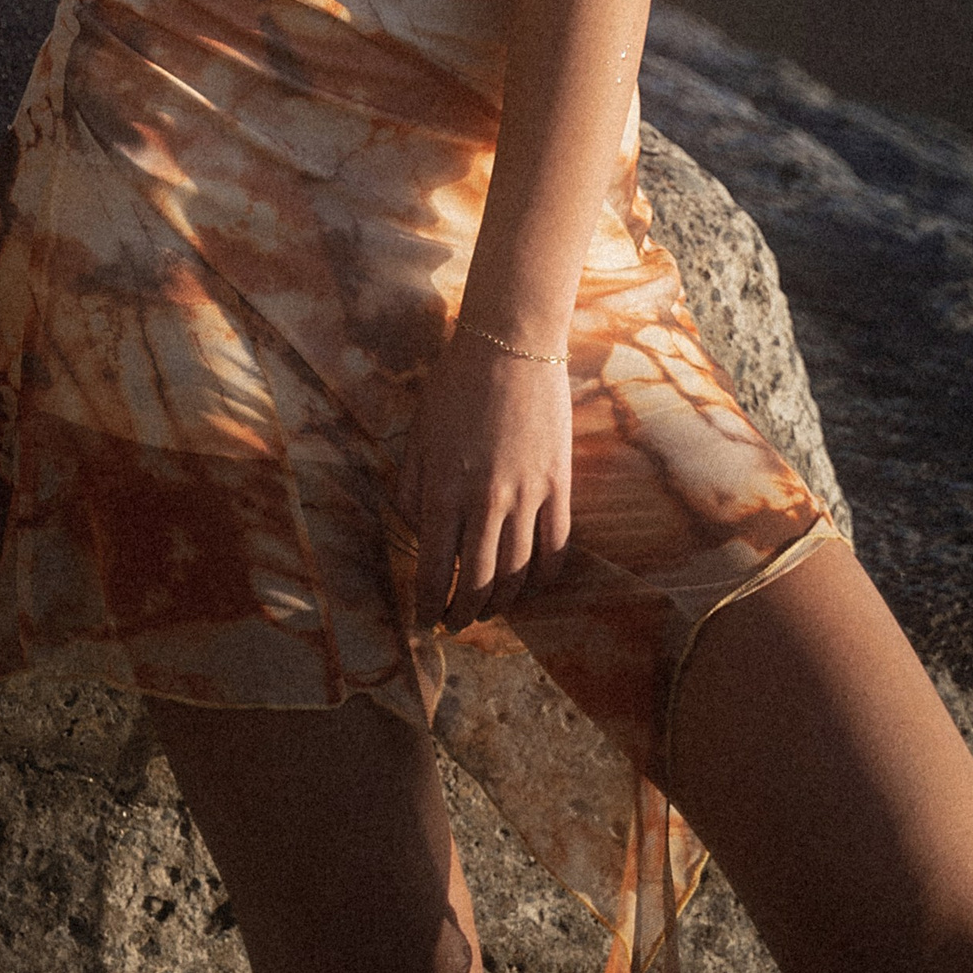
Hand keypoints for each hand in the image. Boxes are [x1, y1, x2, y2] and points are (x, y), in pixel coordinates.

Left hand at [403, 324, 572, 632]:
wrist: (509, 349)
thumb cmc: (454, 388)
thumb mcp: (417, 436)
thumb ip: (413, 489)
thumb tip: (421, 532)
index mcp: (444, 491)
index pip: (435, 568)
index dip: (429, 601)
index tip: (424, 619)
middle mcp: (486, 502)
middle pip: (478, 580)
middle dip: (464, 611)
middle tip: (456, 623)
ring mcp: (528, 496)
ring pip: (518, 571)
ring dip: (503, 600)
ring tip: (491, 611)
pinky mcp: (559, 485)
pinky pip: (556, 546)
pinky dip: (546, 575)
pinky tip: (535, 584)